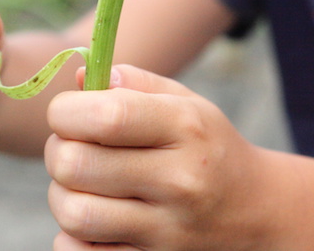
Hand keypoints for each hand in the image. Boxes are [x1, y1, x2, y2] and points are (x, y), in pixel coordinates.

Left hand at [44, 64, 266, 249]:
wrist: (255, 210)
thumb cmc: (205, 144)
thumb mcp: (183, 101)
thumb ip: (130, 81)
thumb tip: (76, 77)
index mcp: (185, 129)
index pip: (105, 116)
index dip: (65, 111)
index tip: (66, 113)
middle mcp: (179, 182)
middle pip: (75, 164)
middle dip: (57, 150)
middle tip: (71, 147)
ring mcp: (167, 232)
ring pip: (73, 213)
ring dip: (62, 194)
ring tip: (82, 184)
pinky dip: (71, 235)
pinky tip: (93, 217)